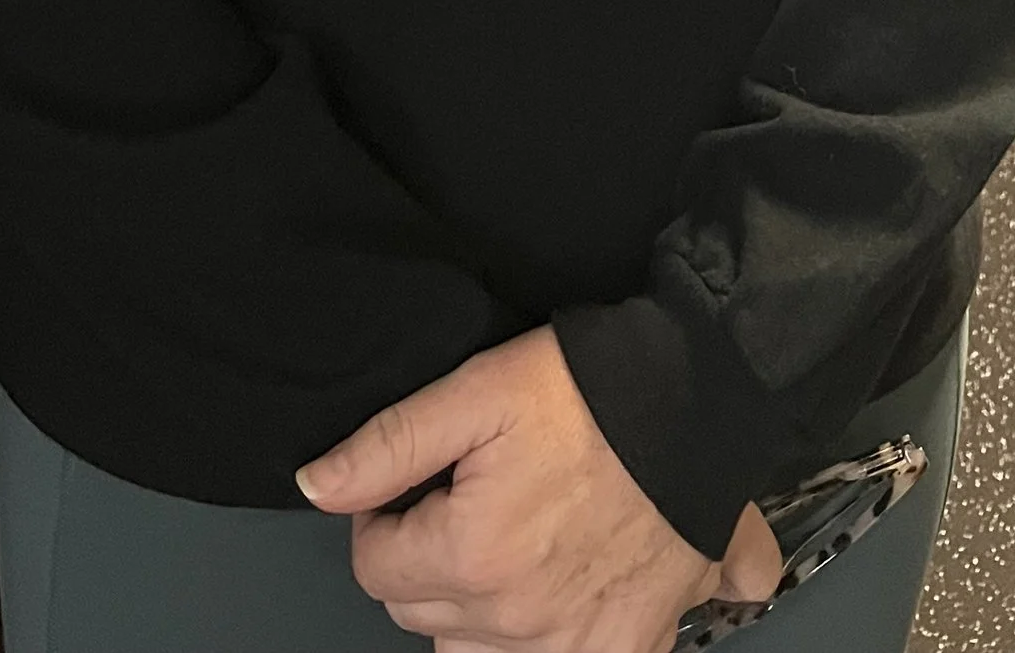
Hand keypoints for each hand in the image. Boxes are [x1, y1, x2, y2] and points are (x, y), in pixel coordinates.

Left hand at [296, 323, 782, 651]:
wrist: (698, 397)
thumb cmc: (588, 389)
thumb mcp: (476, 389)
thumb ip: (389, 443)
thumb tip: (317, 486)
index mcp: (473, 559)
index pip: (375, 568)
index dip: (384, 518)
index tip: (420, 485)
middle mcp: (518, 623)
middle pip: (423, 616)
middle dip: (429, 564)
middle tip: (469, 501)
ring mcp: (576, 647)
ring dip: (478, 615)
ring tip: (509, 544)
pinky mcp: (627, 649)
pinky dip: (547, 642)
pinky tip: (560, 590)